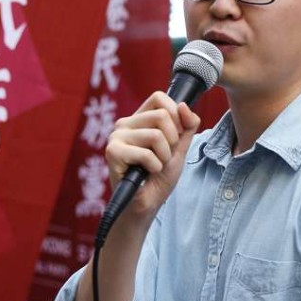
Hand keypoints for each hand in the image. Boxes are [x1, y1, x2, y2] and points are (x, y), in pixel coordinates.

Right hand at [104, 91, 200, 221]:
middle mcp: (125, 123)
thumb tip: (184, 104)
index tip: (176, 136)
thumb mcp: (180, 147)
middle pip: (162, 115)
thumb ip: (187, 126)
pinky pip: (146, 153)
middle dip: (173, 140)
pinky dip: (155, 167)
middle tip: (163, 156)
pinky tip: (147, 173)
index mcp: (139, 118)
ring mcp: (116, 137)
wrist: (147, 202)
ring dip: (164, 156)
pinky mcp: (112, 152)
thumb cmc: (161, 175)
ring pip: (156, 135)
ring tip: (155, 166)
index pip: (159, 97)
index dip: (175, 115)